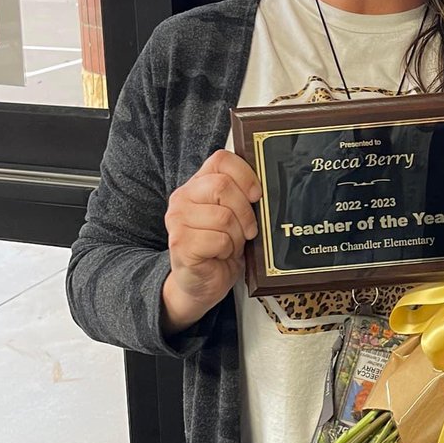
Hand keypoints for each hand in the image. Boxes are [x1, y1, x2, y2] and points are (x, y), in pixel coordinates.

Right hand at [161, 150, 261, 333]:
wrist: (202, 283)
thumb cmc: (220, 247)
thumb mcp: (234, 216)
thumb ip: (241, 197)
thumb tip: (266, 188)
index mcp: (197, 184)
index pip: (221, 160)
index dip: (245, 175)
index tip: (256, 195)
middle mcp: (182, 198)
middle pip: (223, 186)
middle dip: (245, 211)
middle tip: (248, 230)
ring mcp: (177, 220)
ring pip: (224, 217)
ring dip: (237, 236)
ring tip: (231, 245)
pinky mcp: (180, 244)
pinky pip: (219, 240)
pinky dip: (228, 251)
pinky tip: (221, 256)